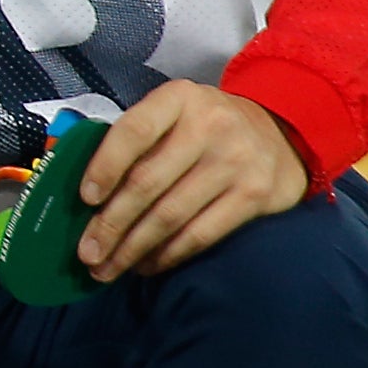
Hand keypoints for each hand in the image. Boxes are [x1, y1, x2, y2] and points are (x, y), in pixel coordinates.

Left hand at [70, 79, 310, 279]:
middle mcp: (209, 126)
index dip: (104, 167)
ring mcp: (236, 161)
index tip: (85, 199)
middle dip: (111, 224)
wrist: (282, 132)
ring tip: (108, 268)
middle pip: (147, 182)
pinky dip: (169, 254)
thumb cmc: (206, 127)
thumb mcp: (175, 113)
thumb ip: (137, 140)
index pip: (133, 132)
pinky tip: (147, 265)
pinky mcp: (255, 195)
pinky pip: (202, 233)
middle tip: (86, 254)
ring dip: (134, 248)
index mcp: (179, 98)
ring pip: (171, 215)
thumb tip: (88, 194)